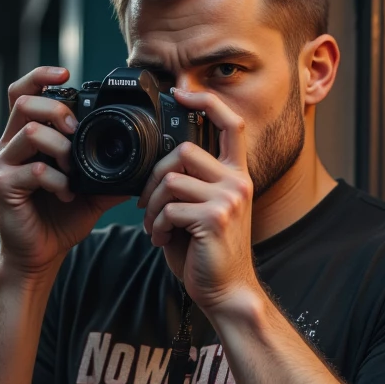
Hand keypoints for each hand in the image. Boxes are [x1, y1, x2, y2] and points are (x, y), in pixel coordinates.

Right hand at [0, 66, 123, 278]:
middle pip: (24, 103)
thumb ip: (107, 171)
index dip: (40, 77)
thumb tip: (143, 160)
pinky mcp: (3, 186)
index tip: (66, 74)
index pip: (23, 93)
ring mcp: (2, 165)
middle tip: (75, 129)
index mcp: (25, 140)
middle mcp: (9, 146)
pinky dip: (57, 180)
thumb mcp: (90, 191)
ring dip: (60, 146)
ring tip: (72, 168)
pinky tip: (67, 194)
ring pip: (29, 132)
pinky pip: (33, 170)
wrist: (39, 255)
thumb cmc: (58, 221)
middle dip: (57, 110)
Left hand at [138, 87, 258, 313]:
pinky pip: (170, 209)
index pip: (230, 124)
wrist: (227, 291)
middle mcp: (238, 181)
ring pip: (171, 179)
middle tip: (147, 203)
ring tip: (154, 225)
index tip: (182, 93)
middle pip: (184, 150)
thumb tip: (159, 164)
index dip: (206, 102)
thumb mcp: (205, 211)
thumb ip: (192, 184)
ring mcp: (229, 199)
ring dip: (152, 205)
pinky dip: (158, 225)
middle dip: (154, 176)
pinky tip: (162, 239)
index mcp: (237, 175)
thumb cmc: (210, 253)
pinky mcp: (214, 219)